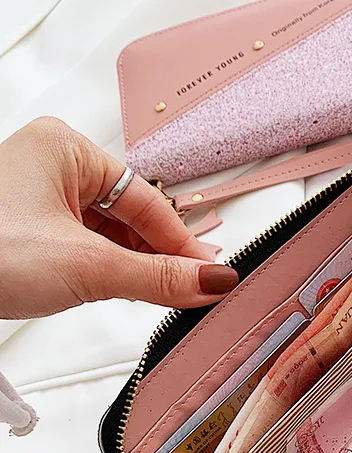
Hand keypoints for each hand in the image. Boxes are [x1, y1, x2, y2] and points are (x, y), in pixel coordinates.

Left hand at [0, 117, 239, 318]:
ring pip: (111, 235)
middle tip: (192, 290)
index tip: (213, 275)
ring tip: (160, 295)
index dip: (183, 244)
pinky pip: (89, 247)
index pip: (148, 202)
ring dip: (136, 267)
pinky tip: (125, 289)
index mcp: (66, 150)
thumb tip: (211, 280)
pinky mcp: (31, 231)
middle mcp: (54, 168)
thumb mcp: (86, 266)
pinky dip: (110, 271)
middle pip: (132, 218)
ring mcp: (40, 200)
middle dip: (159, 257)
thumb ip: (157, 278)